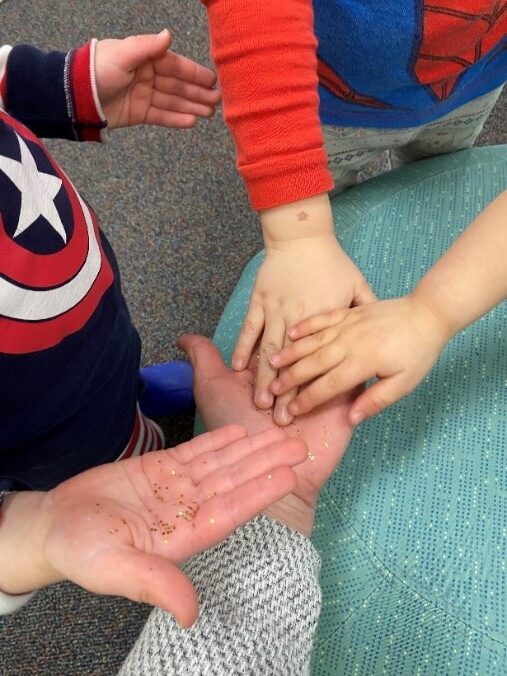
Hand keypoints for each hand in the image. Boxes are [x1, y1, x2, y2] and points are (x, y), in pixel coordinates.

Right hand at [0, 427, 305, 625]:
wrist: (55, 525)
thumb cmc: (80, 551)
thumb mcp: (112, 569)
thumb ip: (151, 583)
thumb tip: (190, 614)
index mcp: (183, 536)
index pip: (230, 511)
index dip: (259, 492)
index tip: (288, 476)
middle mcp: (187, 510)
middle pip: (234, 482)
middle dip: (266, 463)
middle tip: (300, 445)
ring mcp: (175, 487)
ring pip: (220, 464)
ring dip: (249, 448)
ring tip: (278, 432)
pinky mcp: (159, 469)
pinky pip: (194, 451)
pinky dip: (216, 441)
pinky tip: (238, 430)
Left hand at [95, 30, 220, 129]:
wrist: (76, 96)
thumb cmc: (98, 70)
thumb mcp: (123, 54)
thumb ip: (147, 46)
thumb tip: (169, 35)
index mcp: (145, 58)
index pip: (175, 65)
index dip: (193, 73)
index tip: (212, 81)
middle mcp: (147, 76)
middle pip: (177, 85)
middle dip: (197, 93)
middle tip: (217, 101)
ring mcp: (144, 95)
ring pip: (172, 101)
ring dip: (191, 107)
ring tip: (209, 114)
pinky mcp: (139, 113)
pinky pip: (161, 116)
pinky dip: (176, 119)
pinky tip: (191, 121)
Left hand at [179, 334, 356, 536]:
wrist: (270, 474)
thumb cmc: (236, 430)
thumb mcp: (213, 389)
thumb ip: (204, 360)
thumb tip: (184, 337)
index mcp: (269, 368)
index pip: (280, 336)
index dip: (280, 323)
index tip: (281, 306)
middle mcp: (296, 376)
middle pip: (308, 343)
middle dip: (307, 337)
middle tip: (306, 326)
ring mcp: (322, 388)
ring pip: (331, 355)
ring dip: (326, 350)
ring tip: (326, 342)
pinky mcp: (345, 402)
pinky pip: (356, 378)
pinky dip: (353, 365)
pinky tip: (354, 350)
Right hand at [232, 230, 374, 426]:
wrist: (305, 233)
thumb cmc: (337, 263)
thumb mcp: (364, 291)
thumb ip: (367, 317)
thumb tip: (369, 334)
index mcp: (332, 325)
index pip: (323, 369)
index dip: (310, 396)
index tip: (300, 415)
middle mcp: (304, 321)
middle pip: (296, 365)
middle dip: (285, 393)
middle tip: (275, 419)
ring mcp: (280, 310)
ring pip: (272, 350)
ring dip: (264, 376)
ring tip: (258, 399)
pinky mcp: (262, 300)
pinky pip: (251, 328)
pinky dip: (245, 346)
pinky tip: (238, 365)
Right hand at [270, 294, 450, 423]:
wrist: (428, 313)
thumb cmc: (419, 351)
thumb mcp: (404, 382)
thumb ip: (376, 400)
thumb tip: (351, 419)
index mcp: (362, 363)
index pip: (328, 386)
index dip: (307, 399)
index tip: (291, 410)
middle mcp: (349, 343)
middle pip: (313, 363)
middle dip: (291, 378)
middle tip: (271, 389)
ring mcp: (347, 325)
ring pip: (312, 341)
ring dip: (291, 353)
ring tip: (271, 362)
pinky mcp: (349, 312)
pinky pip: (322, 318)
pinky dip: (306, 326)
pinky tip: (291, 333)